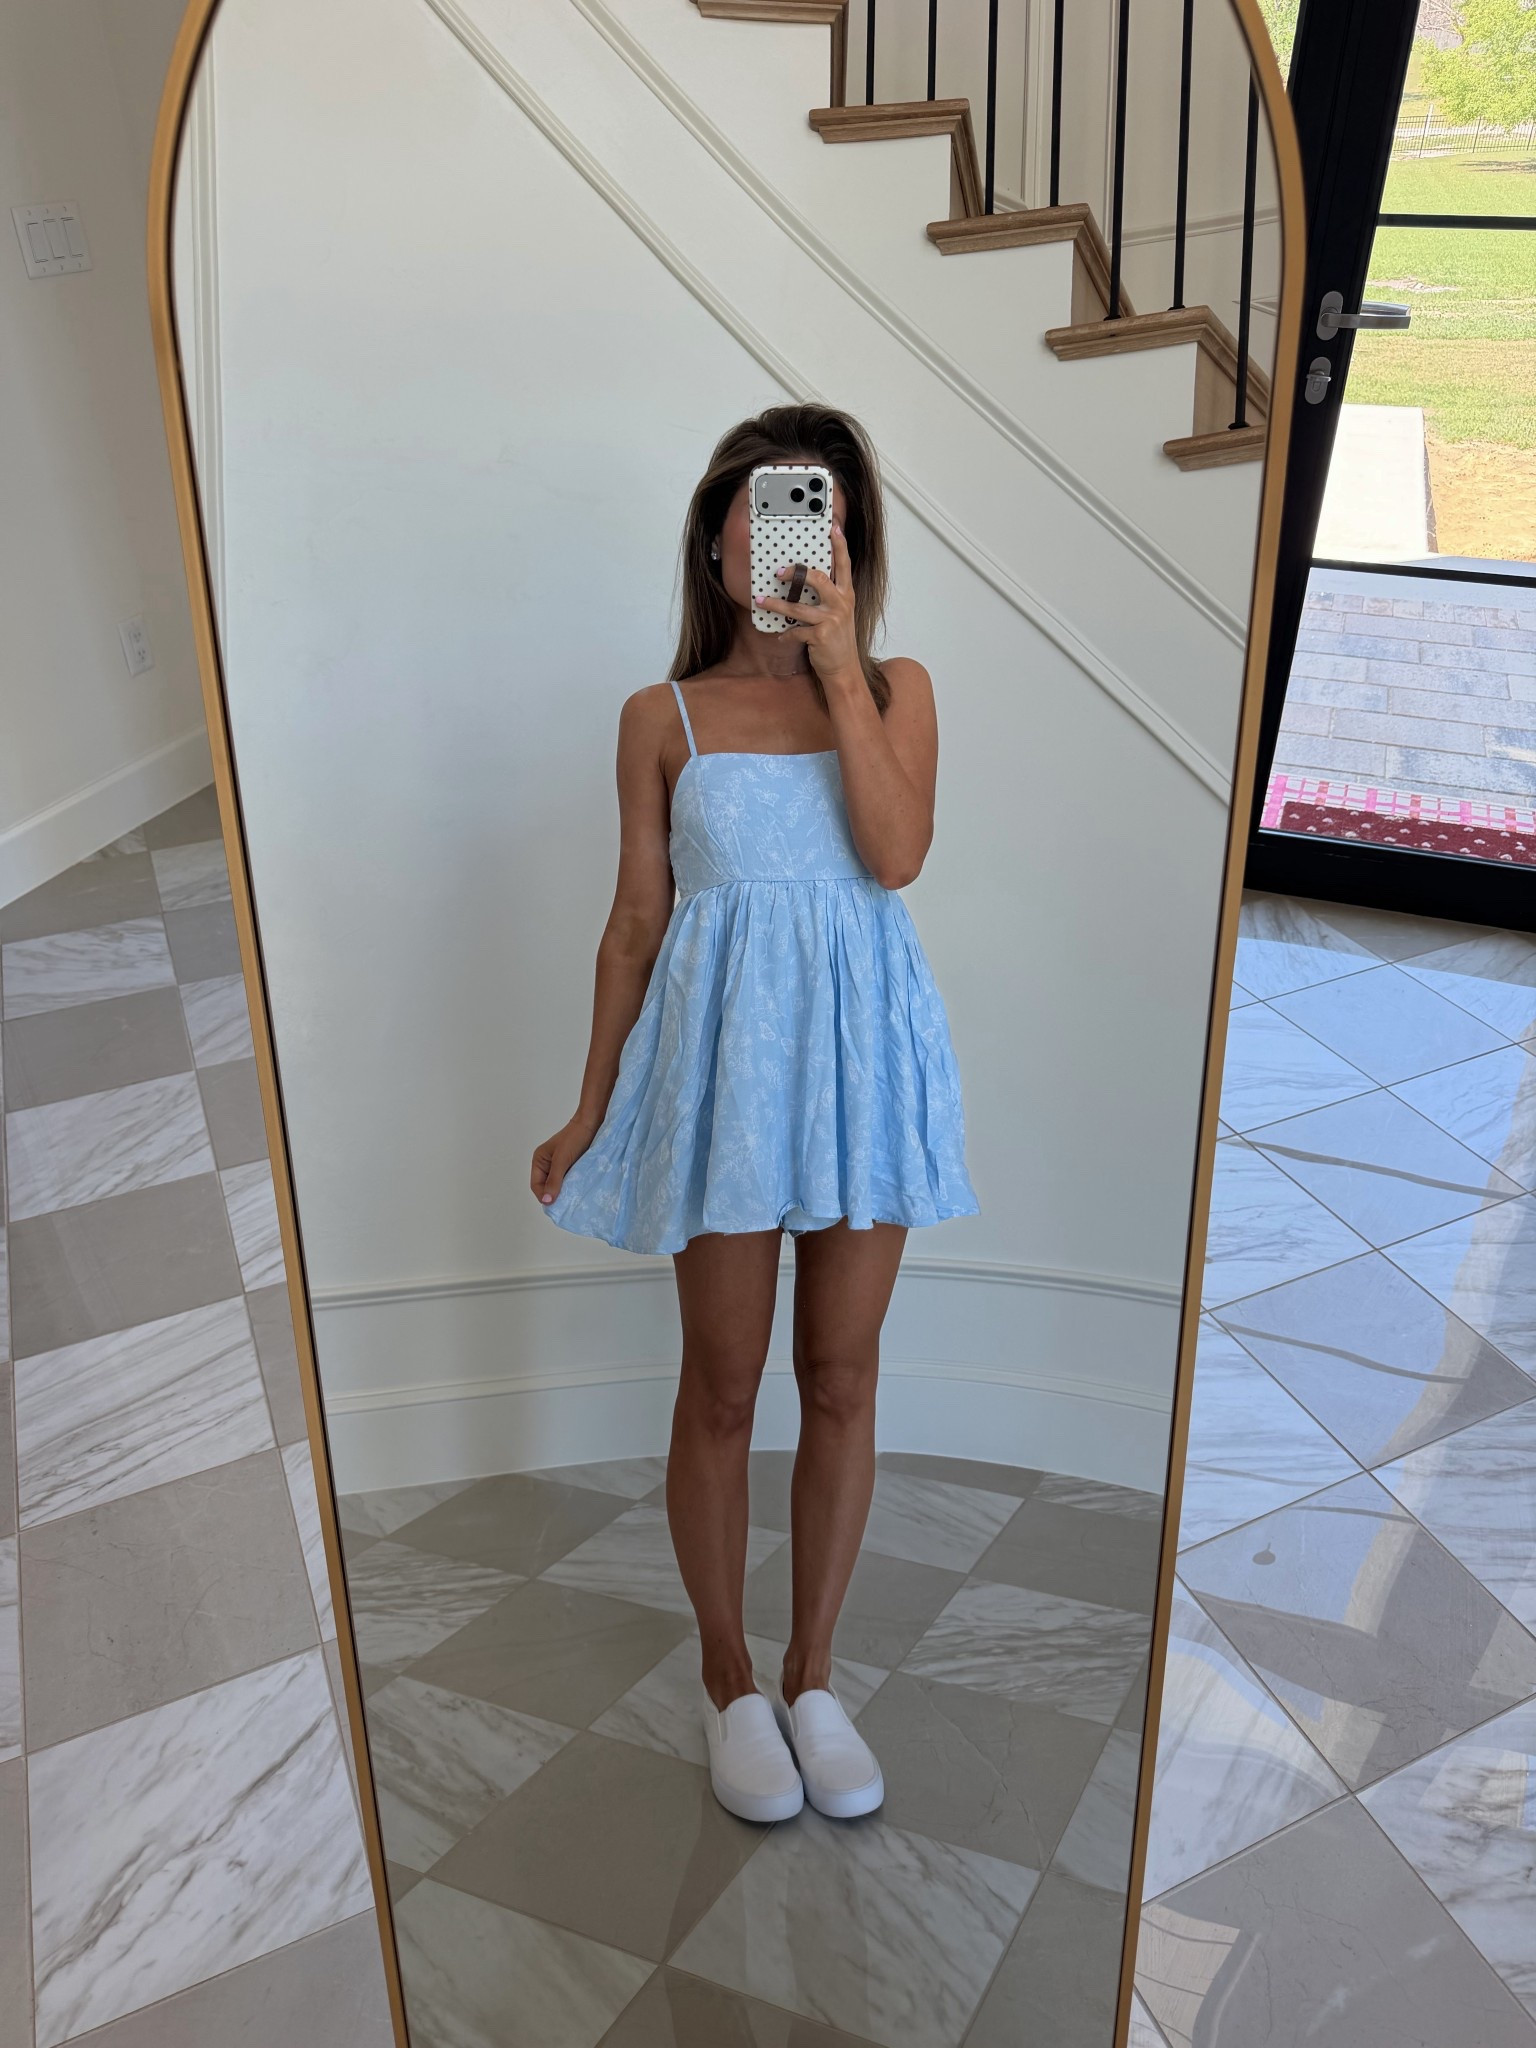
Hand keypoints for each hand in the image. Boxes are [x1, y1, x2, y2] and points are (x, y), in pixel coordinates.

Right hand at [531, 1114, 597, 1205]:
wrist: (592, 1124)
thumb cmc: (575, 1138)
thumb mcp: (562, 1160)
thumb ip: (554, 1180)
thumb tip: (547, 1201)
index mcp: (539, 1161)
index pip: (536, 1185)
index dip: (544, 1196)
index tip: (555, 1204)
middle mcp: (547, 1164)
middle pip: (547, 1187)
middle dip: (554, 1194)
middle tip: (566, 1203)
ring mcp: (559, 1166)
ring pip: (558, 1185)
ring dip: (565, 1191)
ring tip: (573, 1197)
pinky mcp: (571, 1166)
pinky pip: (568, 1180)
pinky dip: (572, 1185)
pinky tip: (578, 1190)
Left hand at [753, 520, 860, 685]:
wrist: (844, 669)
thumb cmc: (838, 640)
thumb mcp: (839, 613)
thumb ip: (828, 596)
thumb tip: (806, 579)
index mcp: (845, 595)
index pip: (844, 565)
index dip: (839, 545)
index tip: (833, 527)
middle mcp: (841, 604)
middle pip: (819, 579)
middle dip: (796, 573)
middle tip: (779, 572)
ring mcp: (832, 620)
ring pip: (798, 607)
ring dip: (776, 604)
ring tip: (760, 601)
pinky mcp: (821, 636)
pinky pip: (796, 631)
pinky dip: (786, 634)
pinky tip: (782, 636)